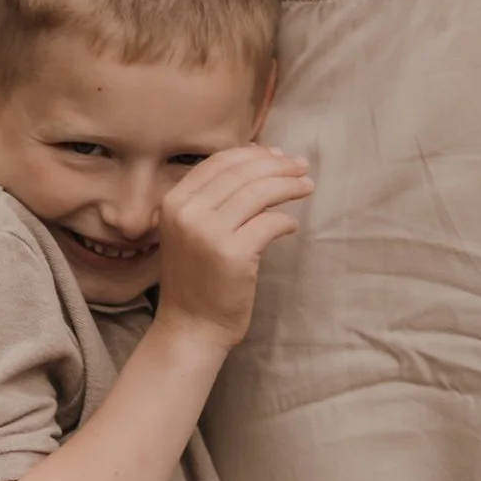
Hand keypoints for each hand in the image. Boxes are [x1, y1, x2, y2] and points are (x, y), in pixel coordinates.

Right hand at [153, 144, 314, 346]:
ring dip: (289, 186)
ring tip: (306, 186)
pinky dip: (286, 221)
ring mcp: (208, 233)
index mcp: (173, 202)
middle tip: (301, 167)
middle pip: (242, 172)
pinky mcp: (233, 254)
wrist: (190, 327)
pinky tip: (291, 226)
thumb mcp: (191, 230)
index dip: (253, 154)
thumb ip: (214, 198)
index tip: (278, 155)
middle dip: (278, 165)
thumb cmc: (196, 277)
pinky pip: (270, 223)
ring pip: (259, 192)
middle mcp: (187, 213)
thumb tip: (259, 160)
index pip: (219, 162)